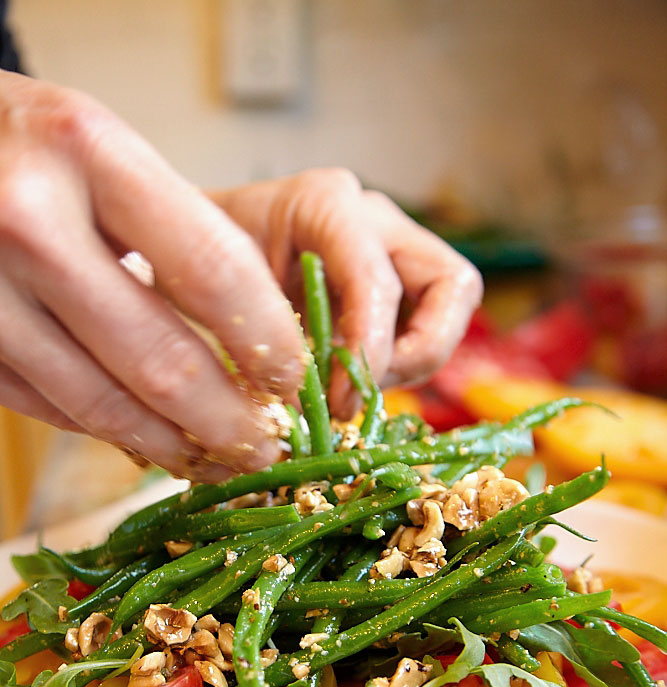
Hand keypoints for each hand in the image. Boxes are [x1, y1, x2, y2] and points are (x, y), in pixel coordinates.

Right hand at [0, 72, 304, 480]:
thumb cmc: (27, 147)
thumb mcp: (105, 150)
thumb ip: (177, 230)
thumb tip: (264, 341)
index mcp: (89, 153)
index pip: (214, 271)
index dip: (266, 341)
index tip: (293, 379)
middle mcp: (30, 222)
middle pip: (162, 363)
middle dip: (230, 423)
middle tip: (267, 445)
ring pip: (106, 406)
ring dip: (175, 446)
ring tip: (218, 459)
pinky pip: (56, 411)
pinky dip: (113, 433)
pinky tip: (152, 439)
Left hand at [211, 169, 482, 415]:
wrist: (182, 254)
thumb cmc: (190, 268)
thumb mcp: (212, 293)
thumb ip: (262, 333)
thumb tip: (307, 412)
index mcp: (322, 204)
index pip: (377, 281)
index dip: (369, 350)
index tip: (338, 403)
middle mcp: (371, 217)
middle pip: (452, 284)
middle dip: (417, 354)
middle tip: (360, 396)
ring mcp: (391, 247)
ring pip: (453, 307)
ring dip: (413, 361)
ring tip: (353, 392)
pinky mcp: (396, 283)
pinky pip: (429, 327)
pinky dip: (400, 365)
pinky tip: (350, 383)